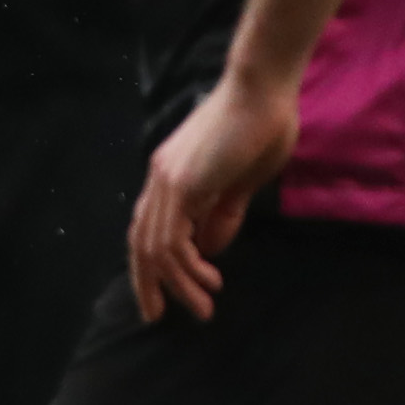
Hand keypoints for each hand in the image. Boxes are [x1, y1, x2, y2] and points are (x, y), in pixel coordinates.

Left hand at [127, 69, 299, 321]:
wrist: (264, 88)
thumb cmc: (263, 124)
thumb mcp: (244, 179)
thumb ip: (224, 212)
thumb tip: (209, 250)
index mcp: (170, 174)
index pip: (148, 228)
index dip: (154, 263)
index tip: (173, 289)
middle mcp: (159, 179)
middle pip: (140, 243)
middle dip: (149, 284)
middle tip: (158, 316)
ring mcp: (166, 180)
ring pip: (155, 249)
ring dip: (176, 283)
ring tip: (202, 306)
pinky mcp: (182, 184)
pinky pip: (172, 239)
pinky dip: (185, 266)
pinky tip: (208, 278)